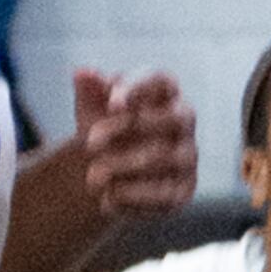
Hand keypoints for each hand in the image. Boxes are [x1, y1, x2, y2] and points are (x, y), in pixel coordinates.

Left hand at [65, 67, 196, 220]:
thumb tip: (82, 73)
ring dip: (123, 166)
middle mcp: (183, 123)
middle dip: (128, 130)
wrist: (105, 175)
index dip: (140, 89)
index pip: (163, 81)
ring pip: (165, 157)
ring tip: (92, 177)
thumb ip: (89, 92)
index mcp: (164, 94)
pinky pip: (165, 195)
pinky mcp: (183, 190)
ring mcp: (187, 157)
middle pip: (173, 118)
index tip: (112, 104)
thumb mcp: (91, 111)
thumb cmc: (104, 131)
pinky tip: (106, 198)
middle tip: (89, 144)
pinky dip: (133, 196)